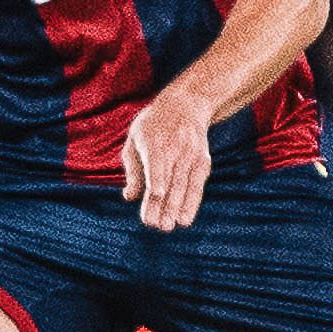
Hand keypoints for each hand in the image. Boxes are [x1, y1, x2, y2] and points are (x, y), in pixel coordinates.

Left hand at [119, 85, 214, 232]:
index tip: (156, 196)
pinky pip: (197, 185)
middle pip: (170, 180)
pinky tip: (185, 219)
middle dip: (164, 204)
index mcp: (154, 142)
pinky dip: (192, 202)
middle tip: (159, 226)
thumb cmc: (153, 126)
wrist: (187, 105)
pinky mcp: (202, 161)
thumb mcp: (136, 139)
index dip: (156, 180)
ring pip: (184, 185)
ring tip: (171, 226)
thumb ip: (133, 169)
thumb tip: (129, 197)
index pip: (156, 164)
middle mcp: (175, 149)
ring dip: (177, 207)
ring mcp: (191, 156)